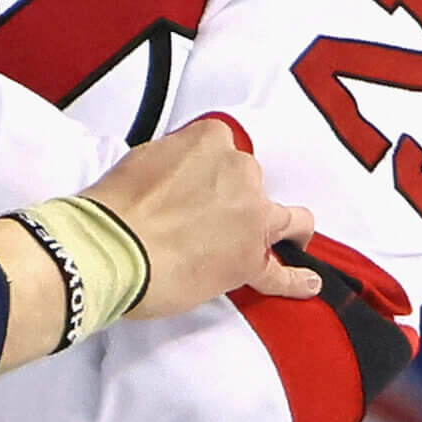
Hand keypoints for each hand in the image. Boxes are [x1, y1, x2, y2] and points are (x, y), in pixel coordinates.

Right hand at [79, 119, 319, 318]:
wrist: (113, 247)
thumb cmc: (115, 206)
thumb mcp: (140, 159)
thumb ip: (172, 163)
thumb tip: (176, 180)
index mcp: (211, 140)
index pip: (222, 146)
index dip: (208, 170)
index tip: (195, 183)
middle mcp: (239, 172)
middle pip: (249, 180)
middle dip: (233, 197)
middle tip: (202, 218)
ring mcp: (252, 217)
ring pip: (287, 219)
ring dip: (280, 228)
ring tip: (275, 240)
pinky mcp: (250, 261)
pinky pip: (281, 273)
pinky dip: (295, 278)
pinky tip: (308, 281)